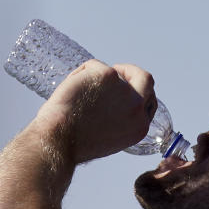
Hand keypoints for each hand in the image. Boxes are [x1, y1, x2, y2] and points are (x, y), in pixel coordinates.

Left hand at [33, 59, 156, 163]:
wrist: (59, 139)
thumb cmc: (74, 142)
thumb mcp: (109, 137)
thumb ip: (119, 118)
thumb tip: (112, 98)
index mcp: (139, 127)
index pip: (148, 102)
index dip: (137, 92)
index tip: (125, 88)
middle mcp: (138, 109)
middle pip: (146, 79)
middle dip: (131, 72)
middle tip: (115, 72)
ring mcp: (125, 91)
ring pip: (112, 72)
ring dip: (94, 79)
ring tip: (76, 97)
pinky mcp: (109, 76)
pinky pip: (94, 66)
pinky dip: (80, 74)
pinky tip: (71, 92)